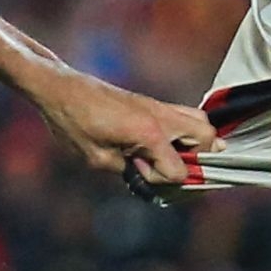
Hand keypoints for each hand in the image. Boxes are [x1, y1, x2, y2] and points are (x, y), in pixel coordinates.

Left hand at [27, 65, 214, 185]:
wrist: (62, 88)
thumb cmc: (74, 122)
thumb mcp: (97, 159)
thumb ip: (129, 171)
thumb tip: (149, 177)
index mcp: (150, 132)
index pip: (180, 171)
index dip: (161, 182)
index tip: (137, 173)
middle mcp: (163, 117)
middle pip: (209, 140)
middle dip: (196, 161)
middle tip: (169, 168)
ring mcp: (160, 107)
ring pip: (203, 123)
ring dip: (195, 145)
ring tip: (170, 156)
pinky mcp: (153, 103)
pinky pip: (186, 116)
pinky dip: (185, 133)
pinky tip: (162, 144)